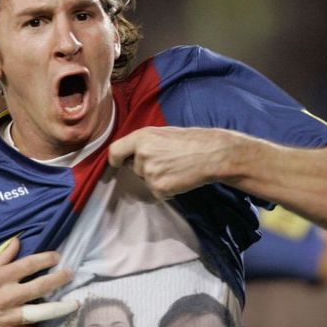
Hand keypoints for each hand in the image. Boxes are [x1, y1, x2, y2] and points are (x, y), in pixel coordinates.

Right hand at [0, 237, 77, 326]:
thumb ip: (1, 257)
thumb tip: (17, 241)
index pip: (29, 264)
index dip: (46, 259)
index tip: (58, 256)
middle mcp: (7, 296)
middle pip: (41, 286)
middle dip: (60, 279)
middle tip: (71, 274)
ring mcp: (9, 317)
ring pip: (41, 311)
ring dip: (61, 307)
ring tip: (76, 303)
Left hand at [108, 126, 242, 197]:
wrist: (212, 154)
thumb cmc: (191, 141)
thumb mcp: (162, 133)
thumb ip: (144, 142)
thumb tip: (129, 154)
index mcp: (141, 137)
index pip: (115, 152)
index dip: (116, 159)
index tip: (118, 163)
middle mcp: (141, 155)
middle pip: (134, 168)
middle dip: (146, 168)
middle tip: (167, 161)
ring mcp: (149, 173)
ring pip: (146, 181)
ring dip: (158, 179)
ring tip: (176, 168)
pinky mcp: (159, 189)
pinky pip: (157, 193)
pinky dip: (168, 190)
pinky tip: (180, 178)